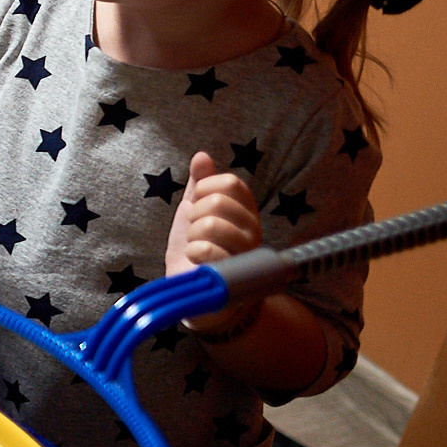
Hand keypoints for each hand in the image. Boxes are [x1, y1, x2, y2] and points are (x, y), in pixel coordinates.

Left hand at [167, 152, 262, 274]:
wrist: (192, 291)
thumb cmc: (195, 250)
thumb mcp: (194, 212)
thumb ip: (200, 185)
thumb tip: (202, 156)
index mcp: (246, 212)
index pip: (232, 183)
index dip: (205, 189)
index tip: (197, 203)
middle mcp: (253, 231)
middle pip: (218, 202)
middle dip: (194, 215)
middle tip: (196, 231)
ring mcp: (247, 254)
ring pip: (211, 225)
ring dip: (192, 236)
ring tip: (197, 247)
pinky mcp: (235, 276)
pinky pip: (207, 250)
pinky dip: (193, 253)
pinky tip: (198, 262)